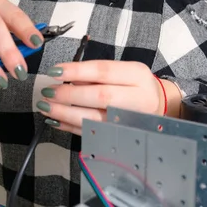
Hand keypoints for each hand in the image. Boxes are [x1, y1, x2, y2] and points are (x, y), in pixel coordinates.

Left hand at [36, 60, 172, 134]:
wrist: (160, 105)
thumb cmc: (134, 85)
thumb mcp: (122, 71)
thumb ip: (97, 74)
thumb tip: (66, 78)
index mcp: (136, 74)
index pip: (103, 70)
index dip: (77, 71)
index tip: (54, 71)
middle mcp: (138, 97)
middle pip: (100, 96)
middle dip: (69, 95)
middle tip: (47, 92)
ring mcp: (131, 121)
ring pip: (95, 119)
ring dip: (66, 114)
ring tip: (46, 107)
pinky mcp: (122, 137)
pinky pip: (93, 133)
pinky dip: (71, 127)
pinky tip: (56, 121)